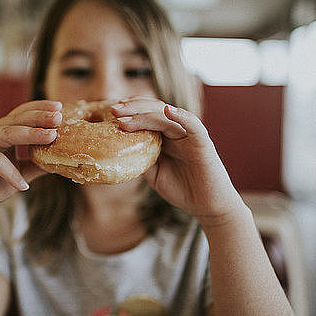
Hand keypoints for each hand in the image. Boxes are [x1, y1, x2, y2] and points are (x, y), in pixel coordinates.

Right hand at [0, 100, 61, 220]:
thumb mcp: (21, 173)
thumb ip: (37, 164)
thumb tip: (62, 158)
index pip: (21, 114)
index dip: (40, 109)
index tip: (60, 108)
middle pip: (17, 119)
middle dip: (40, 118)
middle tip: (59, 117)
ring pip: (7, 134)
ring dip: (31, 135)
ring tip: (51, 136)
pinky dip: (11, 172)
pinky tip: (23, 185)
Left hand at [112, 98, 246, 227]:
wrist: (206, 206)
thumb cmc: (182, 189)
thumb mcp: (153, 173)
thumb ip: (140, 159)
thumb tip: (116, 150)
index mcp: (164, 136)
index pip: (145, 116)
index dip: (128, 112)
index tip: (109, 113)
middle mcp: (176, 130)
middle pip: (153, 110)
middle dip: (132, 108)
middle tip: (113, 109)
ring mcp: (189, 134)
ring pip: (166, 116)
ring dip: (144, 115)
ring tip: (124, 119)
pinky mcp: (202, 142)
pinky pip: (192, 124)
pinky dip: (181, 116)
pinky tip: (167, 111)